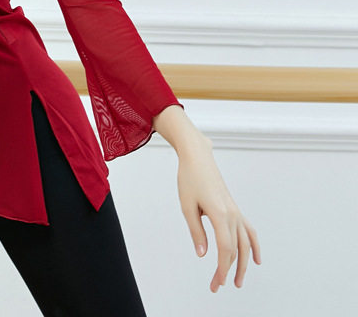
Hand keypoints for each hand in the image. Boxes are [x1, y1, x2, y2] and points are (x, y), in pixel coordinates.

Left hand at [176, 140, 261, 291]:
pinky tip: (256, 260)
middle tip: (218, 286)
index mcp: (220, 213)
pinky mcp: (235, 209)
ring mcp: (236, 211)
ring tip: (238, 282)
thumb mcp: (187, 206)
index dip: (222, 268)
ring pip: (245, 243)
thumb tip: (203, 255)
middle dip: (227, 271)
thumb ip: (196, 231)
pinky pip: (249, 231)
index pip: (225, 248)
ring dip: (243, 264)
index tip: (217, 283)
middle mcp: (232, 214)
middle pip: (235, 249)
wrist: (198, 157)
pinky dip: (254, 246)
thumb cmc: (189, 179)